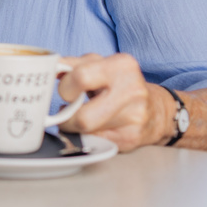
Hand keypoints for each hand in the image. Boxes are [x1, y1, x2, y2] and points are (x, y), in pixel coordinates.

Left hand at [57, 53, 172, 152]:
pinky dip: (85, 135)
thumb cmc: (120, 84)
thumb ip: (73, 64)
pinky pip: (94, 141)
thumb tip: (48, 70)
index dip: (65, 87)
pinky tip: (92, 127)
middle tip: (68, 108)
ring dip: (73, 126)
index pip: (80, 77)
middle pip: (83, 116)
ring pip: (86, 132)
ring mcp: (134, 118)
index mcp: (122, 66)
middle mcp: (132, 92)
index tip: (65, 90)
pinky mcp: (131, 139)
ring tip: (77, 117)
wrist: (157, 111)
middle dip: (67, 114)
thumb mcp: (100, 65)